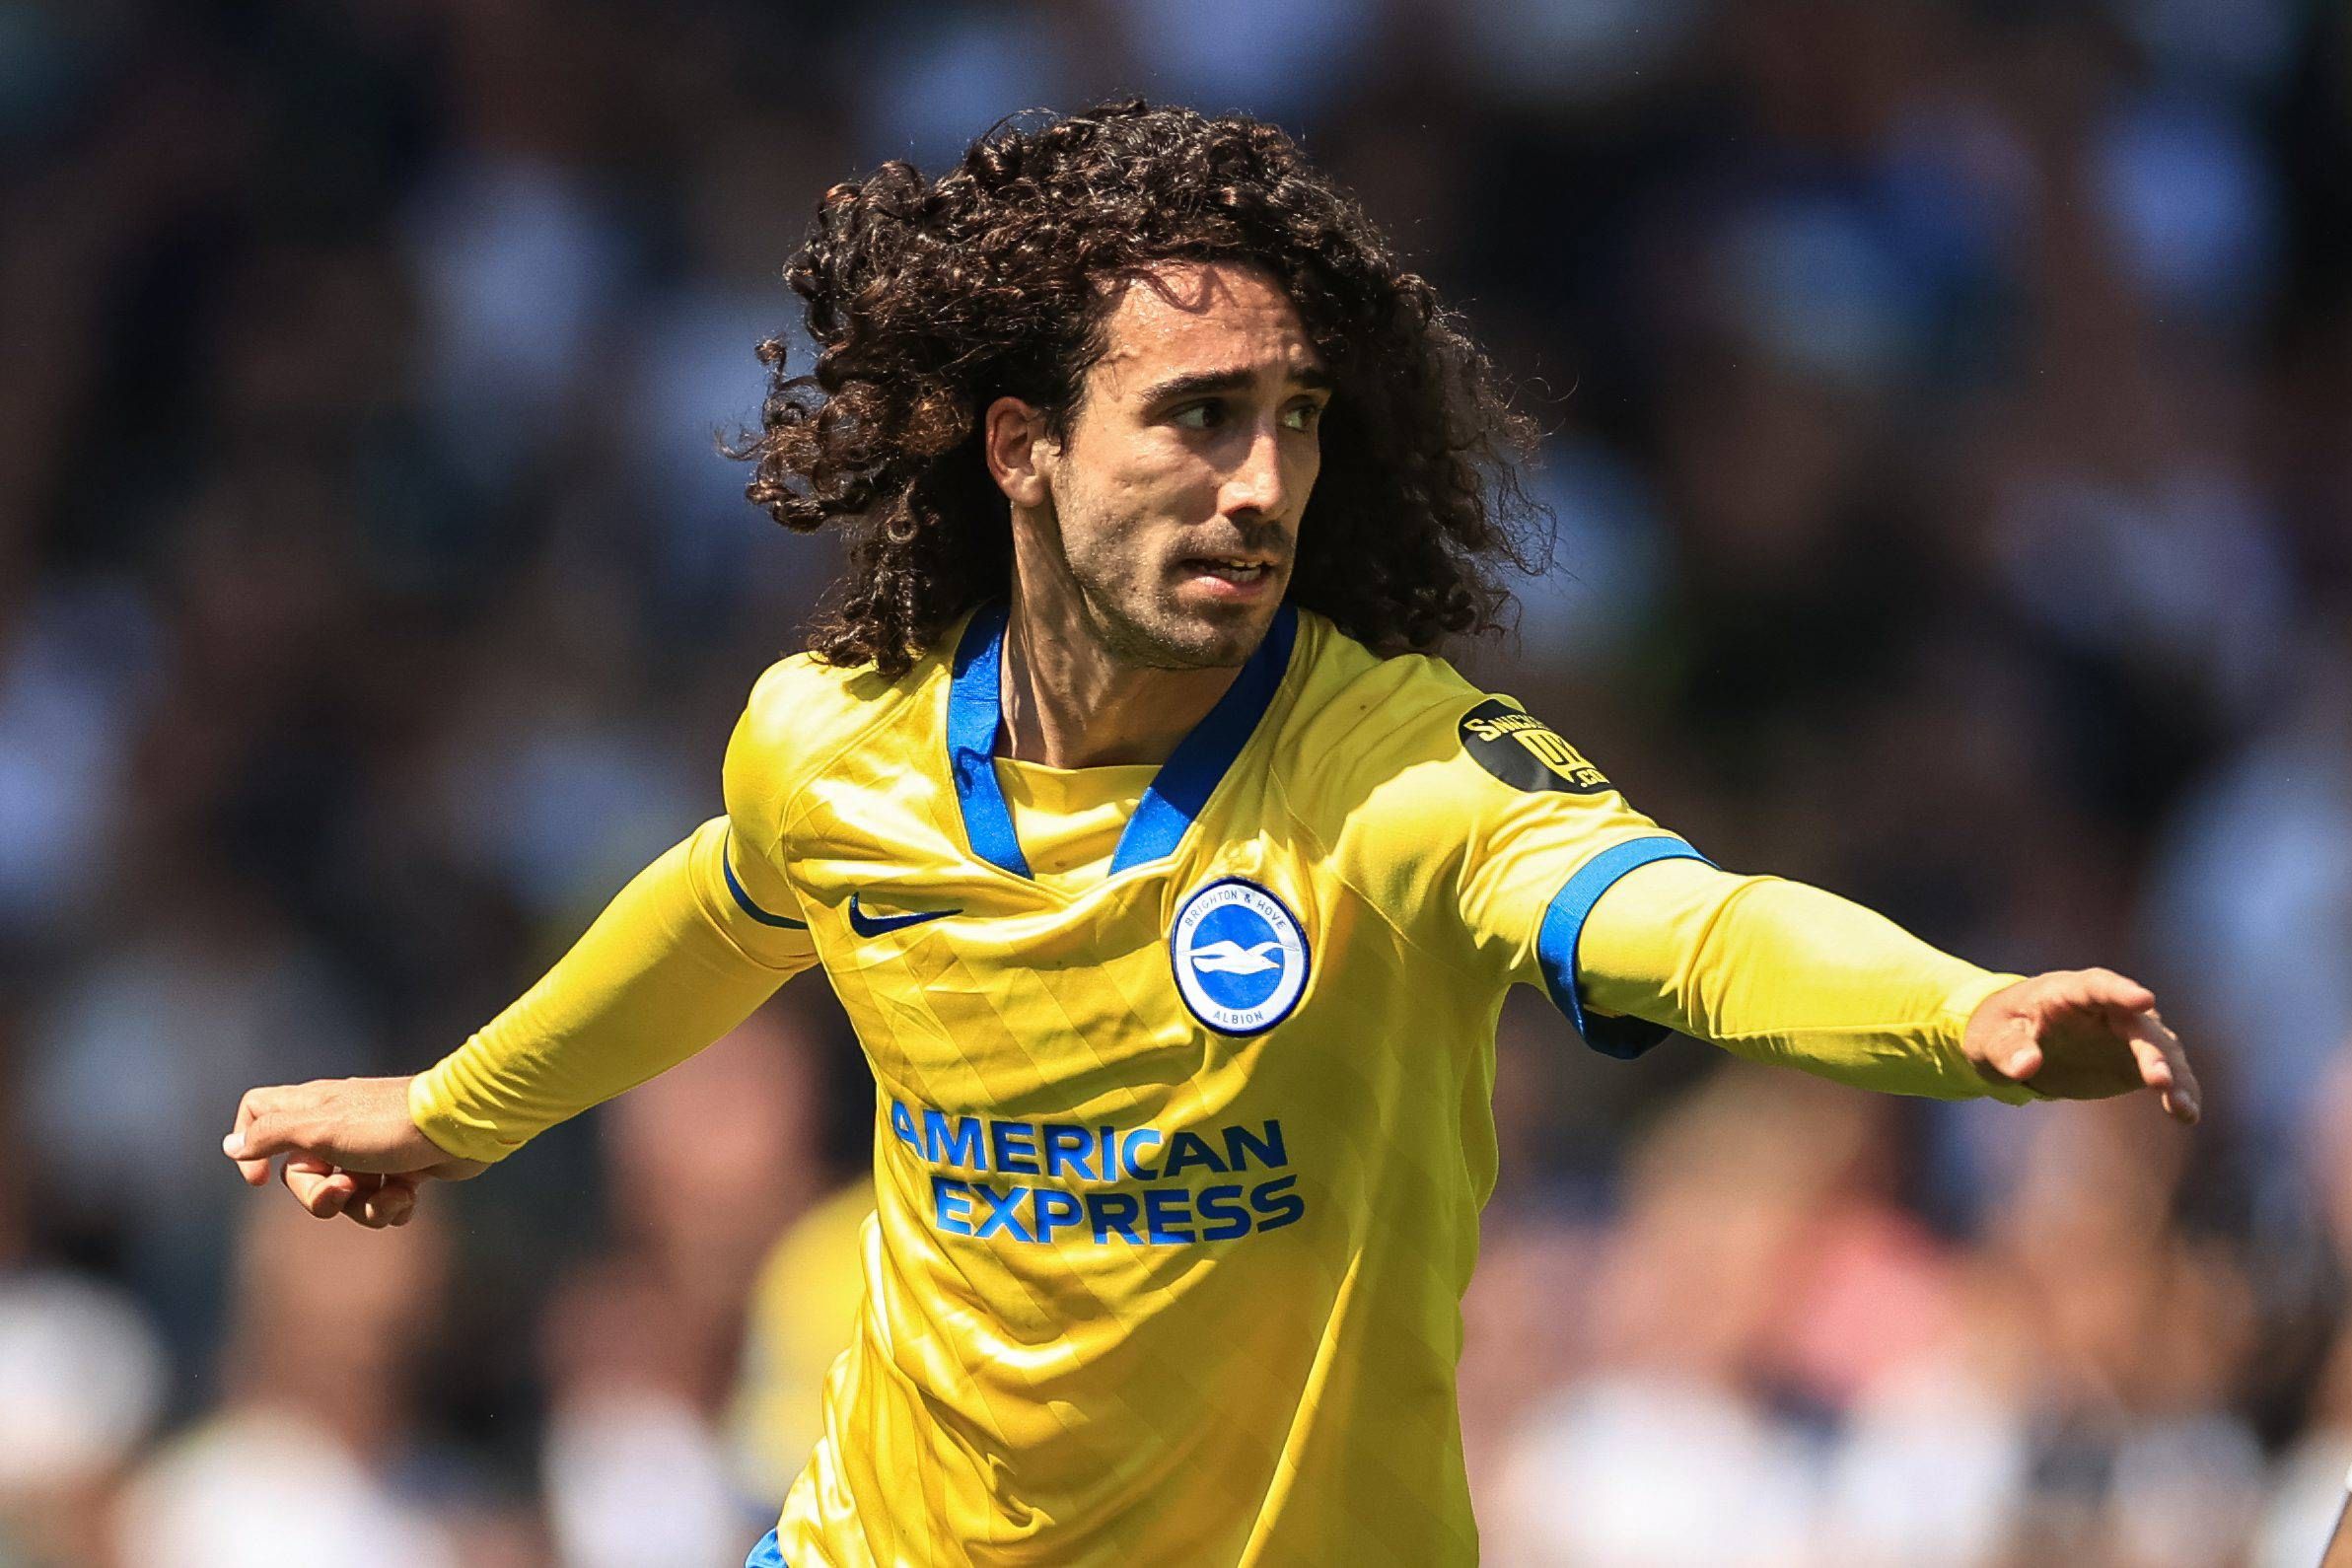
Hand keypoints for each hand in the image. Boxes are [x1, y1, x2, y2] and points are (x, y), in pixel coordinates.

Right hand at [223, 1076, 487, 1227]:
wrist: (462, 1128)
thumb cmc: (388, 1126)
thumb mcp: (320, 1129)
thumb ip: (271, 1135)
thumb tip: (231, 1145)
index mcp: (310, 1108)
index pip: (256, 1113)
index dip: (248, 1148)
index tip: (257, 1179)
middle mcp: (335, 1126)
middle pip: (299, 1176)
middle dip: (320, 1197)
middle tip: (345, 1189)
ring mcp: (369, 1148)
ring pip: (344, 1198)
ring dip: (367, 1207)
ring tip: (393, 1193)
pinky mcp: (401, 1168)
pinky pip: (380, 1203)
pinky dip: (394, 1205)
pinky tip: (412, 1194)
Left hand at [1963, 969, 2199, 1125]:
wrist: (2011, 1043)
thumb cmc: (1998, 1030)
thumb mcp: (1990, 1039)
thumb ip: (2007, 1049)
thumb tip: (2026, 1066)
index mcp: (2069, 990)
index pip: (2098, 986)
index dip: (2120, 992)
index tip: (2143, 1000)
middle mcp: (2108, 1008)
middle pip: (2137, 1025)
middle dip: (2151, 1051)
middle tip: (2159, 1080)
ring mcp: (2127, 1034)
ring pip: (2161, 1050)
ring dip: (2174, 1076)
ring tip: (2182, 1106)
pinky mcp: (2135, 1061)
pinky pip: (2166, 1074)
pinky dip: (2179, 1092)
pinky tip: (2187, 1116)